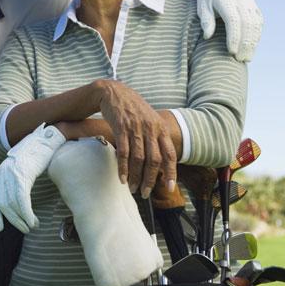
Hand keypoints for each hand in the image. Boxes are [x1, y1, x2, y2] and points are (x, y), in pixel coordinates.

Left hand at [0, 124, 65, 233]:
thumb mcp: (23, 168)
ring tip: (32, 225)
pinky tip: (32, 221)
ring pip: (12, 205)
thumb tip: (18, 200)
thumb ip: (17, 180)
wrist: (48, 137)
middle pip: (2, 204)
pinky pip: (21, 200)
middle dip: (13, 220)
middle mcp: (3, 173)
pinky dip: (26, 214)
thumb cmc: (39, 153)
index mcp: (2, 172)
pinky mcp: (23, 174)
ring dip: (22, 219)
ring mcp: (12, 173)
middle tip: (24, 229)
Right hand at [97, 81, 175, 197]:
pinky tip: (122, 178)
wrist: (114, 92)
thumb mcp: (150, 119)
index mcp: (160, 128)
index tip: (169, 188)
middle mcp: (151, 129)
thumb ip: (156, 137)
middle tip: (145, 193)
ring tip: (133, 189)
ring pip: (139, 158)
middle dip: (150, 179)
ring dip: (136, 176)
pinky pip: (123, 152)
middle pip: (154, 160)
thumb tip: (160, 161)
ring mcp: (136, 128)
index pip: (170, 154)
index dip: (170, 172)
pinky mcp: (121, 127)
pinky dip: (123, 167)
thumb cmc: (132, 109)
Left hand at [194, 0, 262, 61]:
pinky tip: (253, 46)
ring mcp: (249, 2)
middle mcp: (241, 1)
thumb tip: (207, 36)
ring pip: (256, 23)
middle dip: (245, 43)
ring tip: (247, 57)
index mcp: (226, 0)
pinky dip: (257, 34)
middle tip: (240, 59)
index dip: (234, 37)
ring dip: (253, 41)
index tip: (231, 51)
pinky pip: (259, 21)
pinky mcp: (254, 5)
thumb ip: (205, 20)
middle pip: (247, 24)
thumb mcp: (202, 6)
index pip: (233, 21)